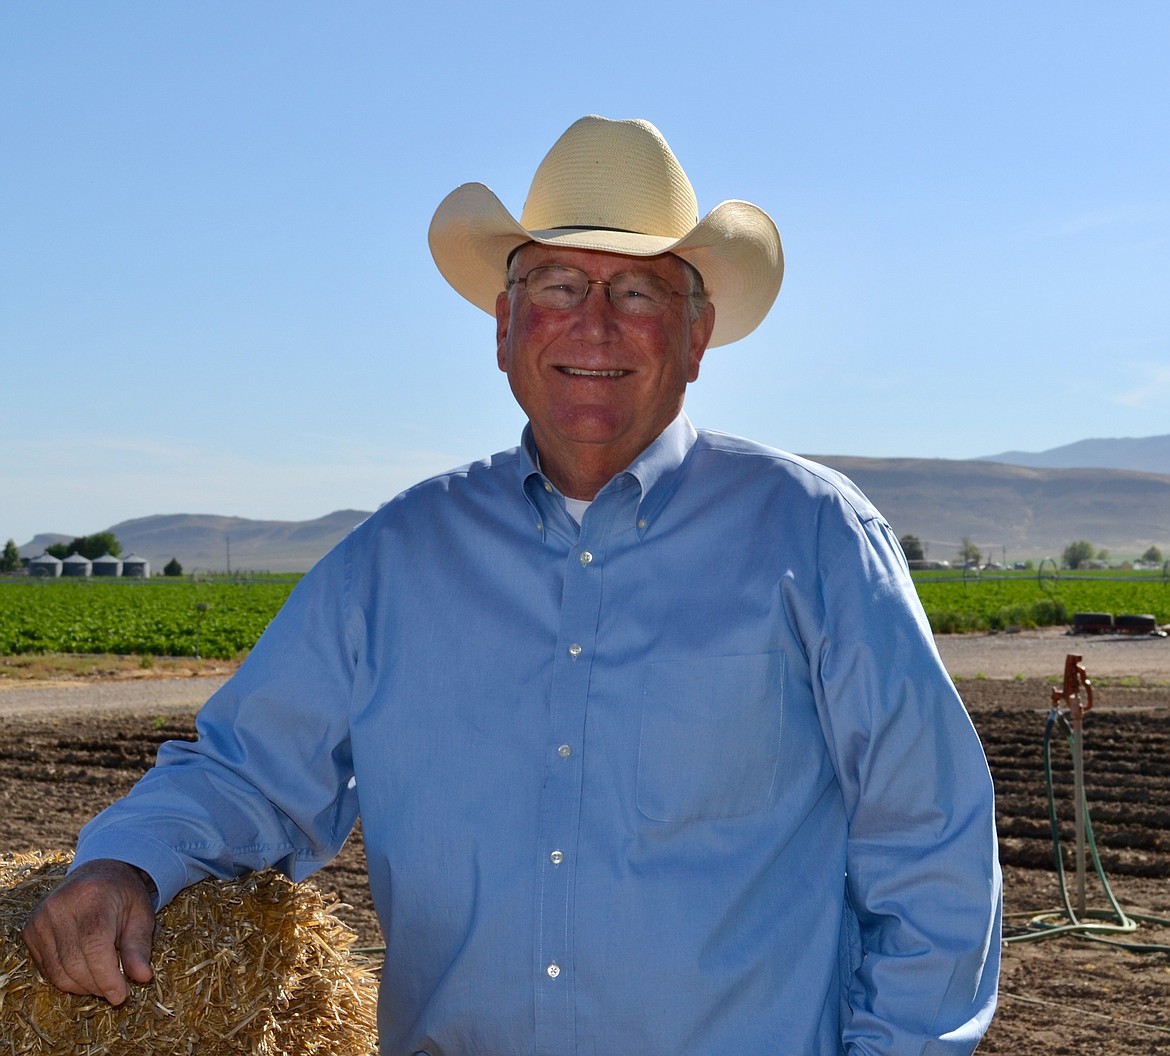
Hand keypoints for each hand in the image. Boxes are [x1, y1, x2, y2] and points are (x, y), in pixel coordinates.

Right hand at [21, 858, 155, 1005]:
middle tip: (117, 990)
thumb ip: (139, 946)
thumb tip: (143, 977)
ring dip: (83, 986)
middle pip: (74, 964)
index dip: (107, 977)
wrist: (98, 873)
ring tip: (104, 981)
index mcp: (92, 897)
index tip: (121, 996)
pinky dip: (68, 979)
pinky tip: (86, 973)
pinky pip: (47, 970)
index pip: (94, 947)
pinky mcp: (30, 931)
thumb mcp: (141, 914)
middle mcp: (60, 906)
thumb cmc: (123, 895)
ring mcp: (40, 919)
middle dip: (97, 985)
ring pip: (58, 972)